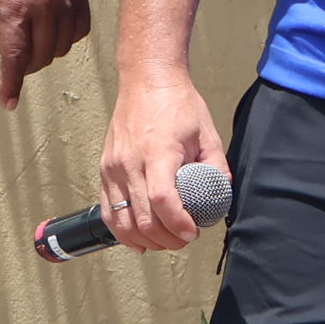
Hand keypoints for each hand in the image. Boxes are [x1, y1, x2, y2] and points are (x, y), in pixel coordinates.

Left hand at [0, 0, 90, 108]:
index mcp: (15, 4)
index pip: (16, 57)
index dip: (10, 83)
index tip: (7, 102)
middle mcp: (46, 5)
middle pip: (40, 56)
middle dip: (24, 68)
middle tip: (12, 65)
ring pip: (62, 46)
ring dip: (45, 54)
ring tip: (29, 46)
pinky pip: (80, 28)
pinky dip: (67, 38)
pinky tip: (52, 32)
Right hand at [98, 65, 227, 249]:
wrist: (146, 81)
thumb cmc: (177, 104)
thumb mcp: (208, 135)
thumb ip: (216, 169)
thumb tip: (220, 196)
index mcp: (157, 152)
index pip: (162, 200)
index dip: (178, 224)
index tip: (193, 232)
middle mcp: (129, 161)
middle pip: (142, 216)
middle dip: (167, 238)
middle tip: (184, 240)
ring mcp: (112, 166)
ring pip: (122, 218)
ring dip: (145, 238)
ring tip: (165, 242)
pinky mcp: (104, 169)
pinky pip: (107, 209)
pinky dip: (121, 231)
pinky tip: (137, 241)